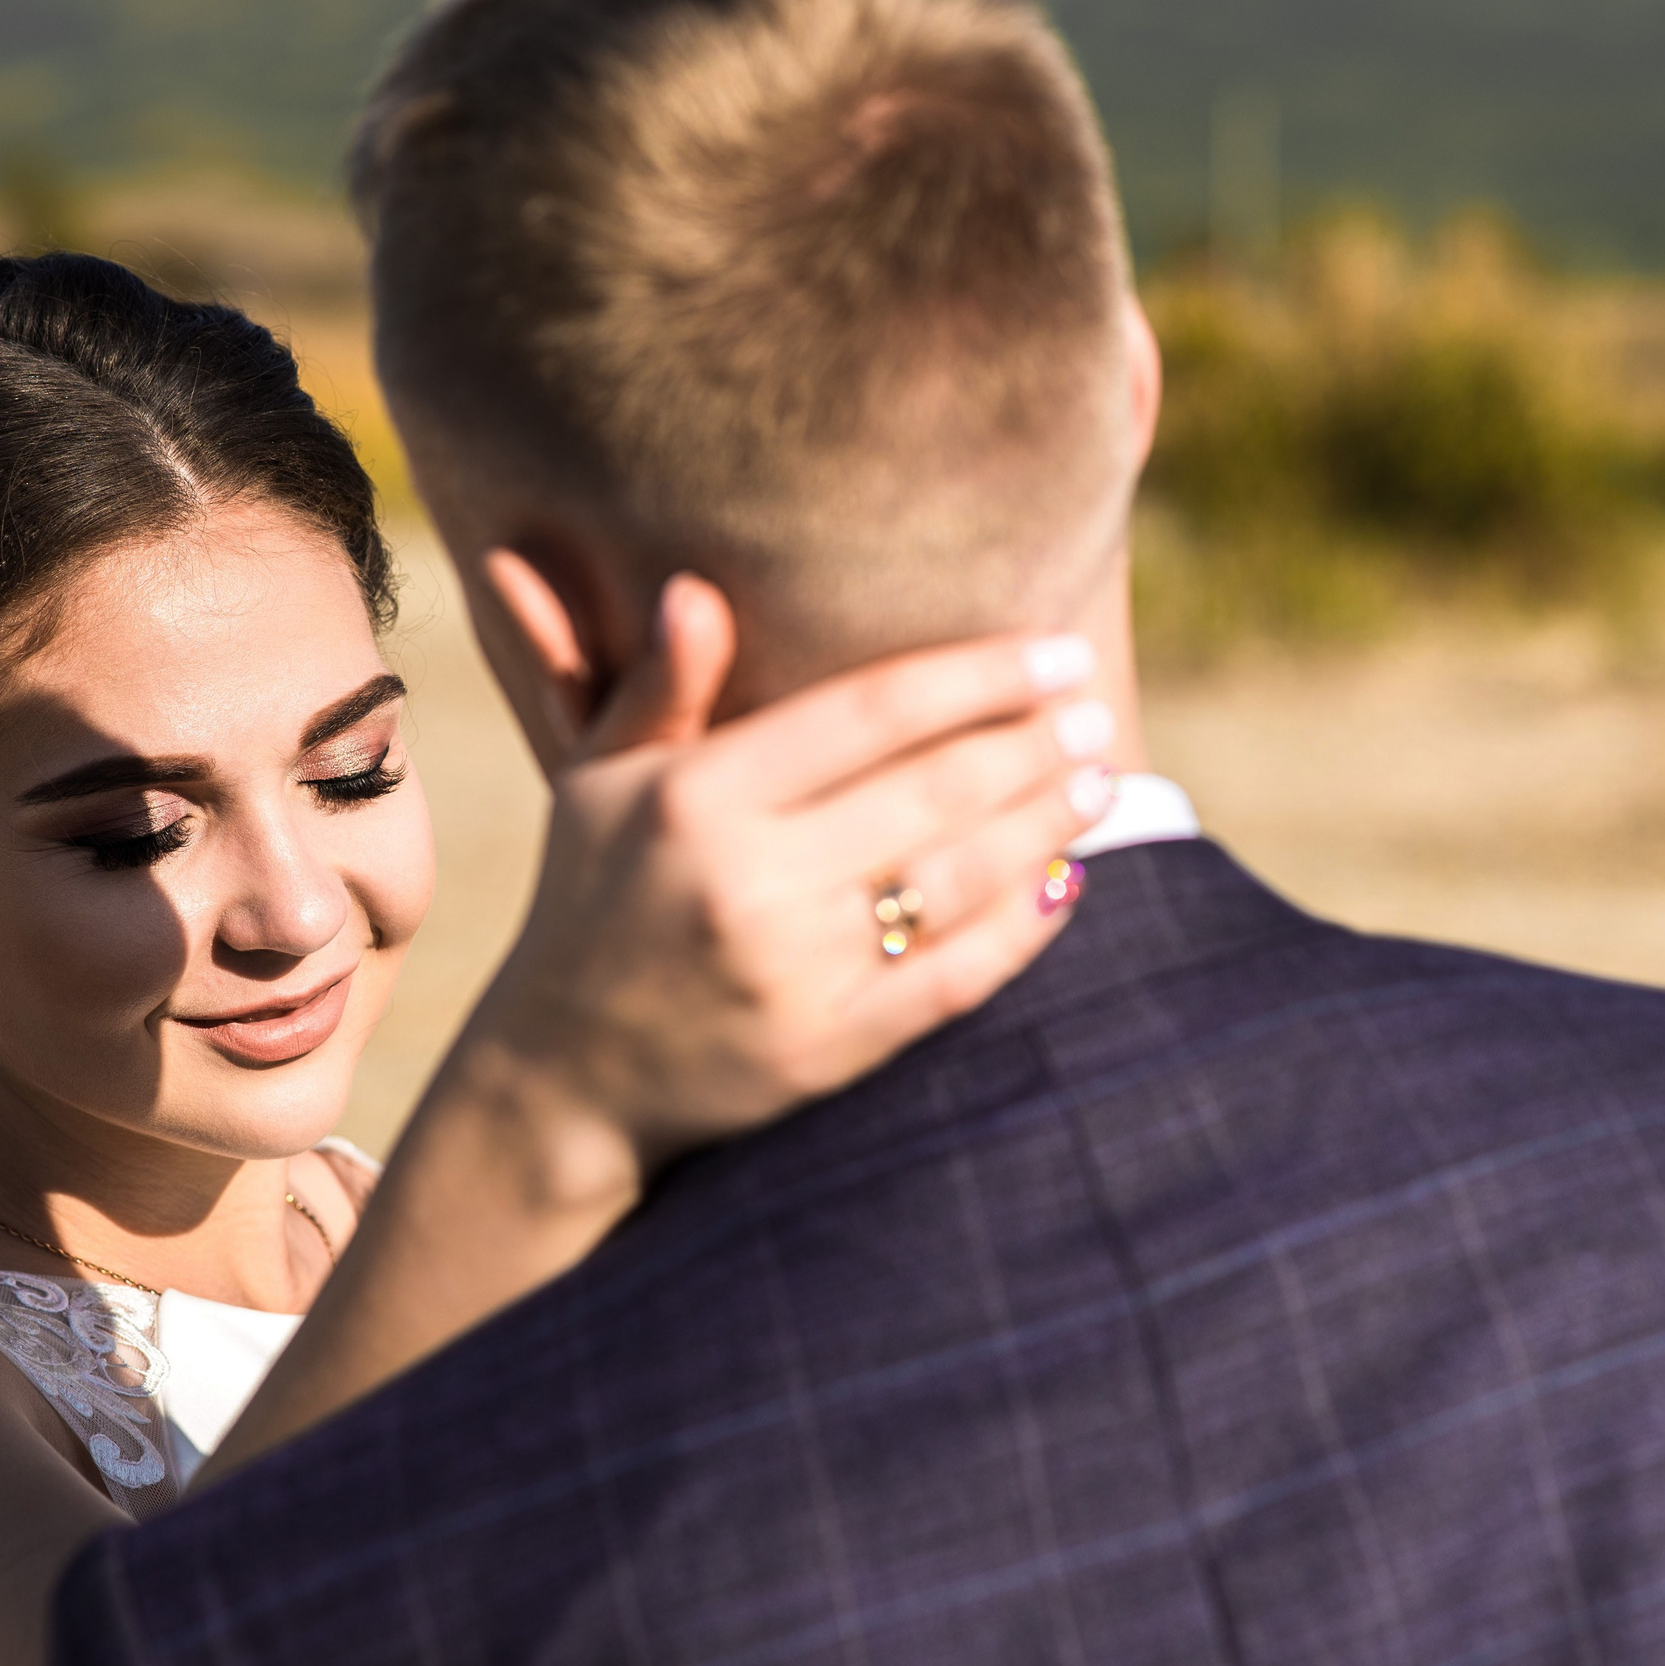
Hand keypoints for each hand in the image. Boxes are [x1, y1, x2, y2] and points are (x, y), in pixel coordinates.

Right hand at [200, 566, 1110, 1468]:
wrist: (565, 1076)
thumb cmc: (593, 898)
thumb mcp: (599, 782)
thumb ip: (659, 688)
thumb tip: (696, 590)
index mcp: (695, 798)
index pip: (870, 712)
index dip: (978, 676)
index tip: (1055, 652)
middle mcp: (746, 882)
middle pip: (933, 790)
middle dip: (1033, 744)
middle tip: (1098, 709)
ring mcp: (793, 972)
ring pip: (957, 879)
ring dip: (1044, 824)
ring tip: (1099, 780)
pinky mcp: (828, 1049)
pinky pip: (953, 976)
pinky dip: (1021, 926)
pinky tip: (1066, 882)